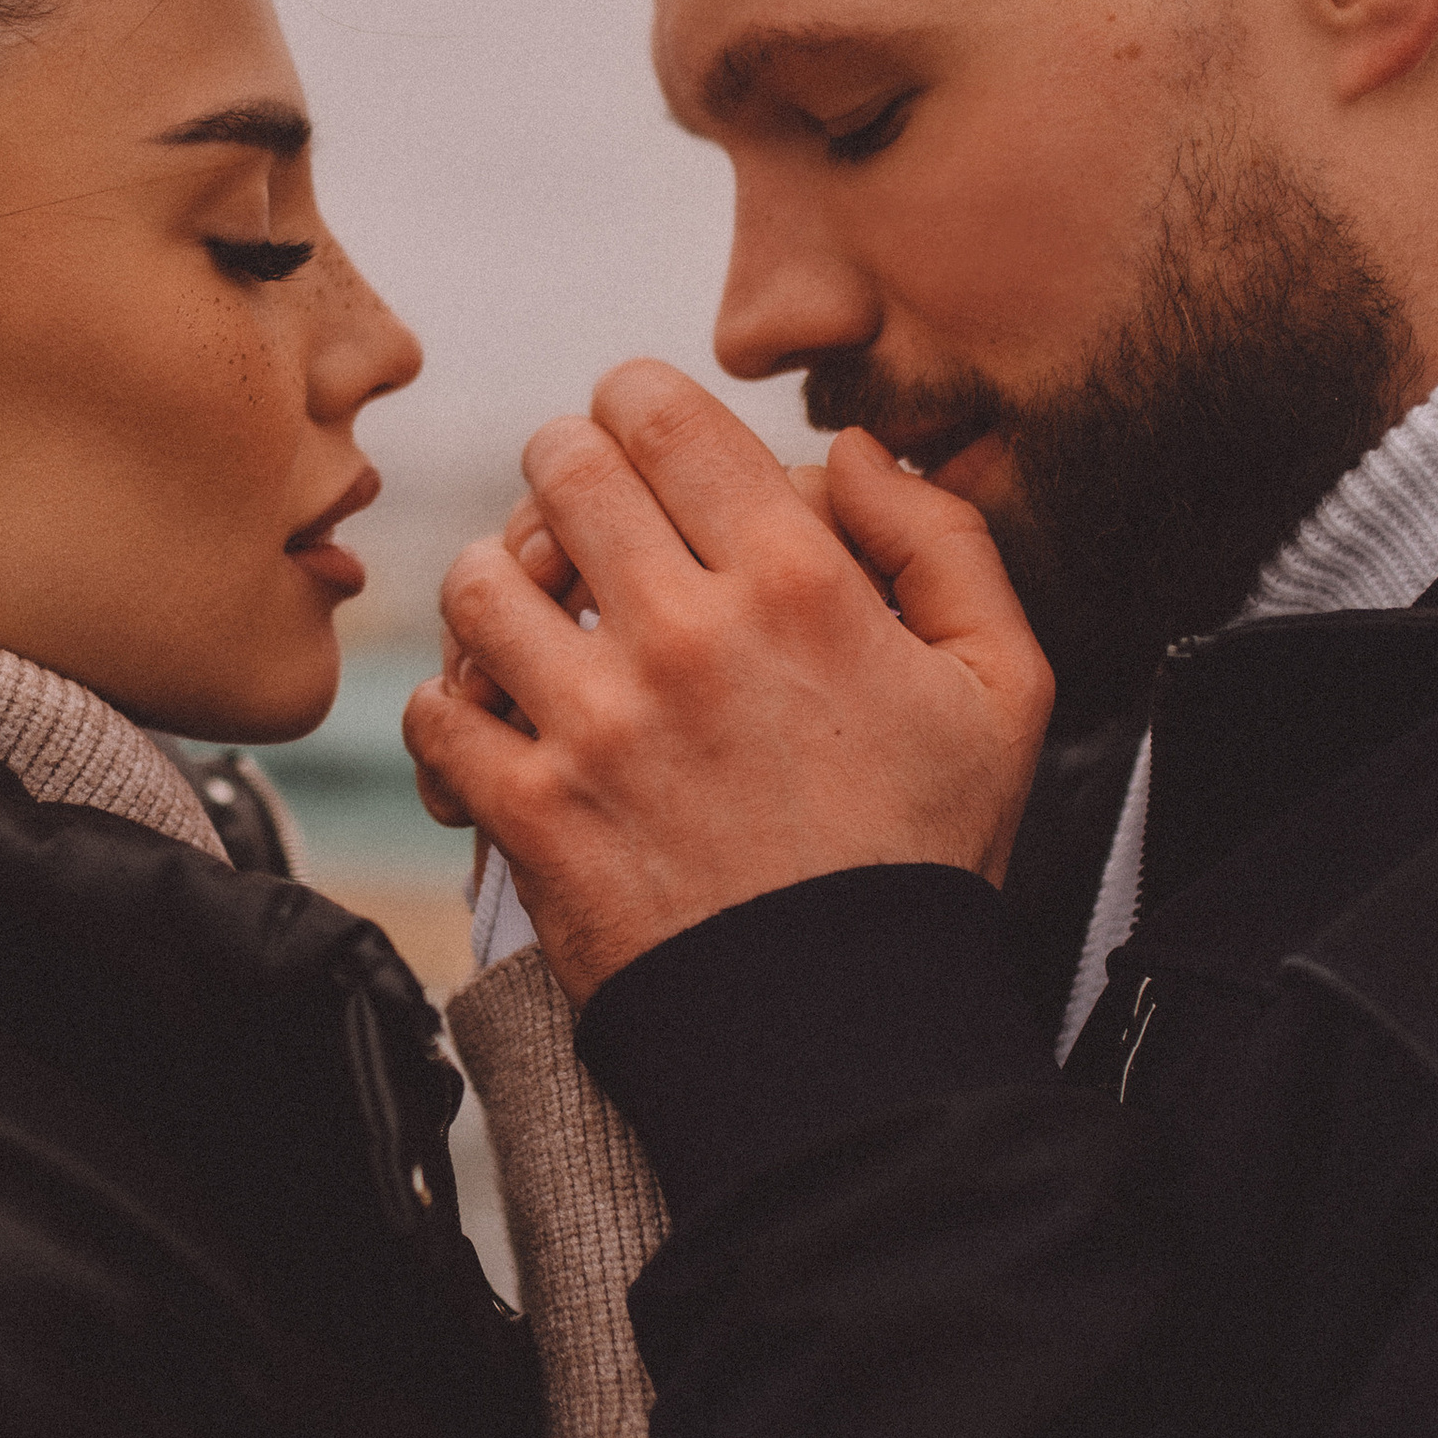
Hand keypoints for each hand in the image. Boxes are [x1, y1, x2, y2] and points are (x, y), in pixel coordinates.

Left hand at [402, 363, 1053, 1004]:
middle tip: (583, 520)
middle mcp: (689, 635)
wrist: (846, 1032)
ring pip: (478, 579)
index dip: (635, 405)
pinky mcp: (533, 813)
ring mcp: (599, 725)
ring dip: (500, 588)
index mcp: (799, 583)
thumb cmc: (923, 854)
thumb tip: (851, 451)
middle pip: (557, 467)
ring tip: (534, 621)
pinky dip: (452, 710)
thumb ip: (942, 538)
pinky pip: (435, 713)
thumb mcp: (1002, 684)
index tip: (639, 439)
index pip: (660, 412)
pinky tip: (498, 724)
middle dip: (563, 474)